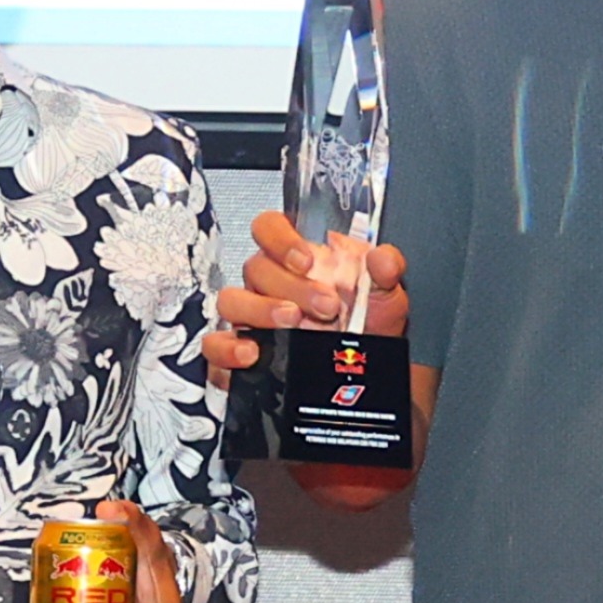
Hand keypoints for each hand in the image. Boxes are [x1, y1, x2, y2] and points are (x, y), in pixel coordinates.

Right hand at [203, 211, 407, 382]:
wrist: (365, 374)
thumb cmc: (367, 325)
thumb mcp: (385, 294)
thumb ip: (387, 270)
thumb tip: (382, 258)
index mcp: (295, 259)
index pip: (269, 228)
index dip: (280, 238)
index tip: (307, 260)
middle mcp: (267, 284)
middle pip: (256, 267)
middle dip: (292, 286)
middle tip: (326, 306)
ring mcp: (250, 317)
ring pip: (231, 301)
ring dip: (259, 311)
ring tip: (293, 325)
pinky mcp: (238, 352)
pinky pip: (216, 347)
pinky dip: (228, 350)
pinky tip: (252, 355)